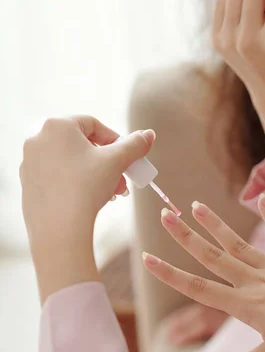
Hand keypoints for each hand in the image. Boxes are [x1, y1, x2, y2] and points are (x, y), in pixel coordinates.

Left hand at [20, 116, 153, 302]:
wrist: (59, 228)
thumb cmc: (86, 188)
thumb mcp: (117, 162)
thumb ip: (135, 145)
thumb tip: (149, 134)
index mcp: (57, 126)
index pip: (93, 124)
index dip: (114, 139)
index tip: (127, 157)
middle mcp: (38, 139)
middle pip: (81, 144)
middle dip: (106, 162)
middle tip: (121, 179)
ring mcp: (29, 162)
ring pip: (70, 161)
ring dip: (94, 174)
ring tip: (110, 193)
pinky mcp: (27, 184)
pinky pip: (56, 177)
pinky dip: (74, 183)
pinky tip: (89, 200)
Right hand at [143, 197, 264, 351]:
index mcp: (245, 304)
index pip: (198, 288)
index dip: (170, 274)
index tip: (147, 258)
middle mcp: (254, 281)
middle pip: (213, 257)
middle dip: (185, 237)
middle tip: (164, 215)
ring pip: (238, 244)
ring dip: (216, 225)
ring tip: (196, 205)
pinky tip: (262, 198)